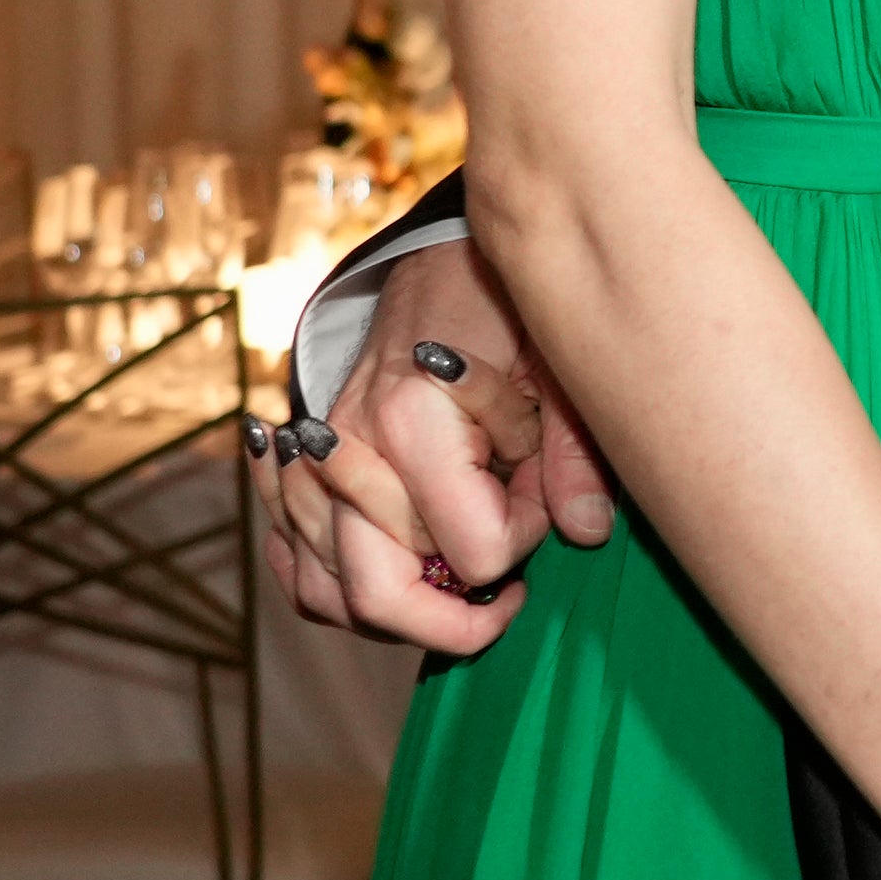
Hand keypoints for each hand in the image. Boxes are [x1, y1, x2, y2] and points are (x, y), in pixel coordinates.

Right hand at [255, 239, 617, 653]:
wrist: (439, 262)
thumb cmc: (507, 312)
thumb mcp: (562, 371)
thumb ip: (575, 456)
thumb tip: (586, 532)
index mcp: (414, 418)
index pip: (475, 551)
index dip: (523, 540)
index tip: (539, 495)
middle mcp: (348, 447)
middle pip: (380, 593)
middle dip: (454, 617)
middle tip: (506, 601)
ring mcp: (314, 463)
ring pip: (329, 592)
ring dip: (397, 606)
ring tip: (454, 587)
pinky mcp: (300, 472)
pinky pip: (294, 562)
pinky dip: (333, 584)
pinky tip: (387, 574)